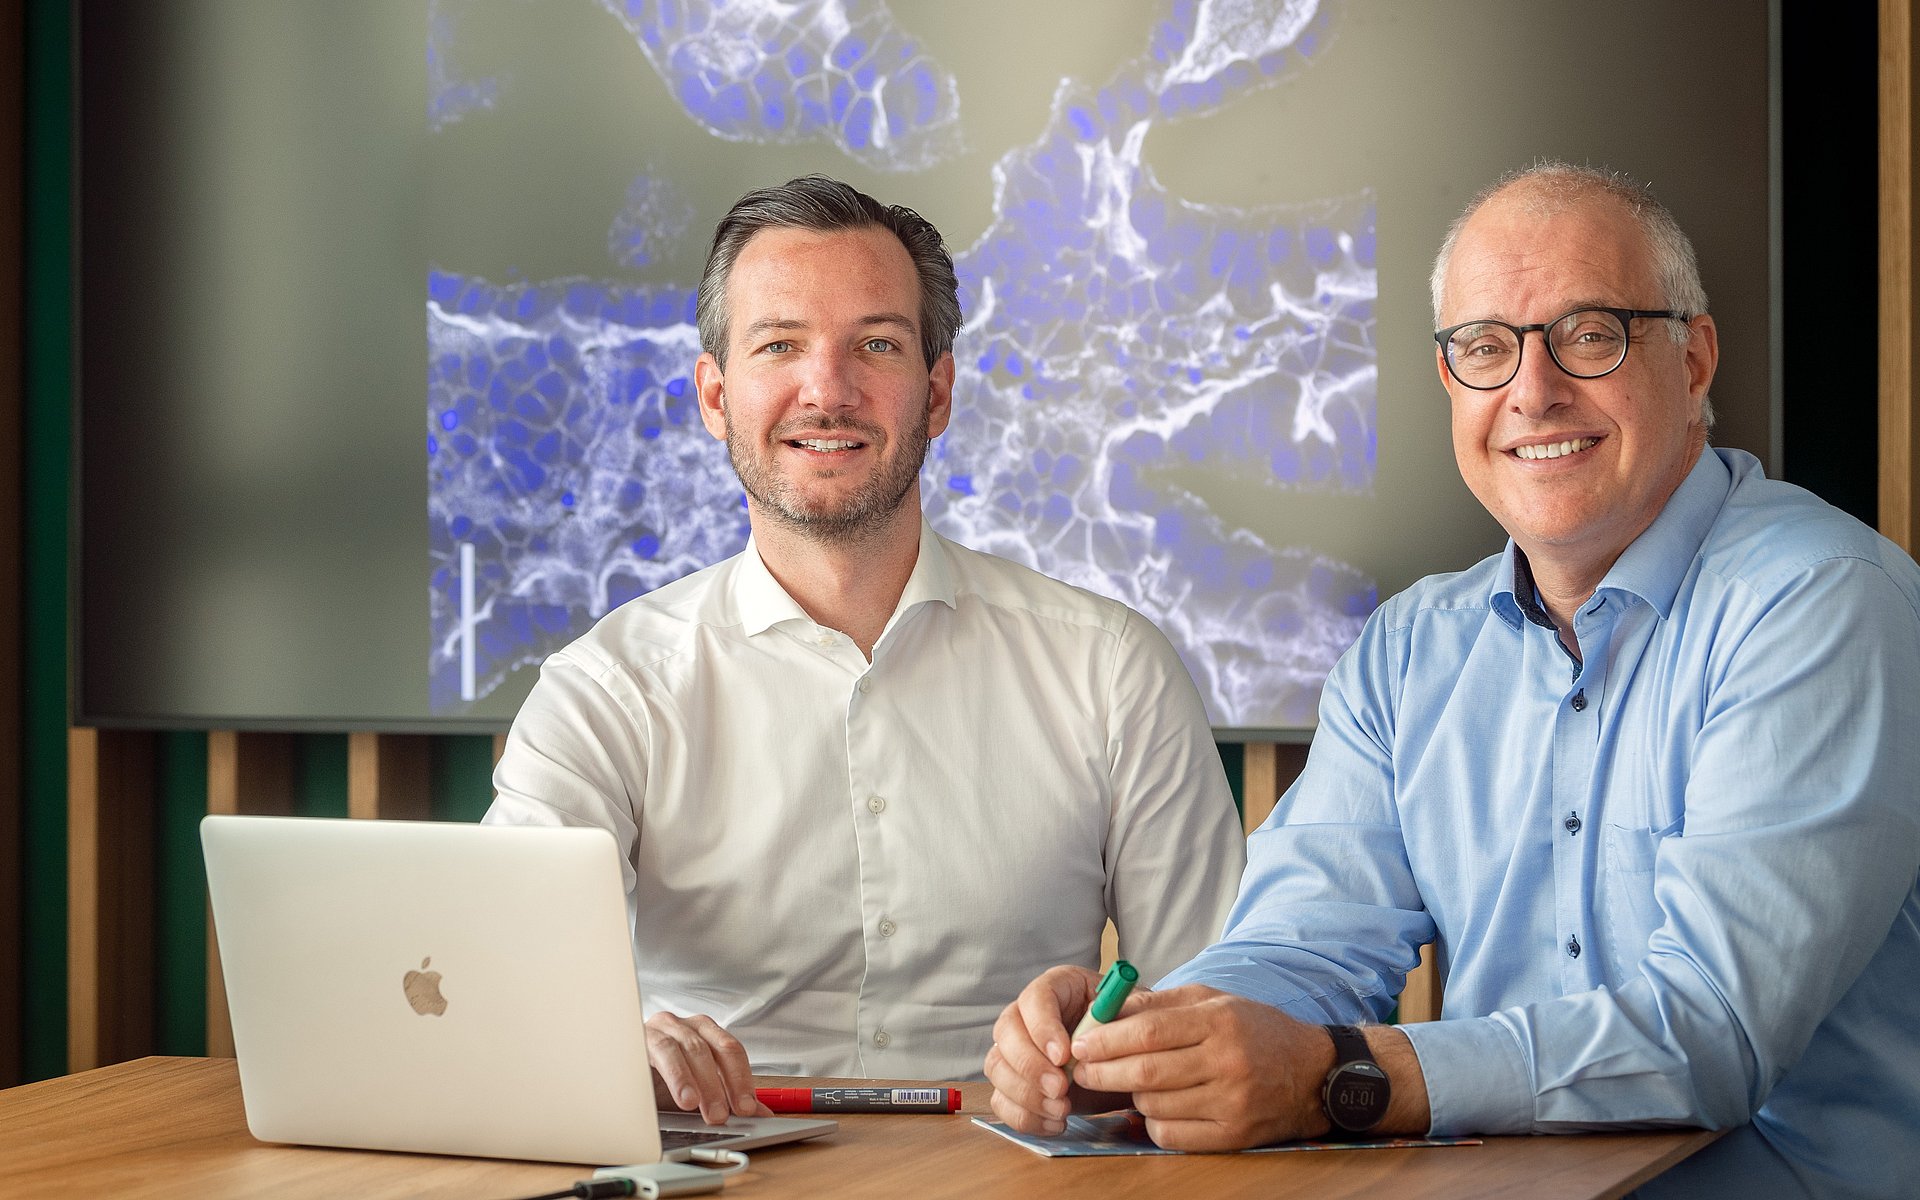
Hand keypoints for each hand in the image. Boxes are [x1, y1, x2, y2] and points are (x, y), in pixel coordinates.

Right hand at [645, 1012, 772, 1124]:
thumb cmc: (660, 1079)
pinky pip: (656, 1049)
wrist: (619, 1069)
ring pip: (685, 1048)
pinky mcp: (638, 1036)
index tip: (748, 1108)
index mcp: (706, 1033)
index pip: (731, 1050)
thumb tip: (763, 1116)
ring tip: (693, 1104)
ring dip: (691, 1078)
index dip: (741, 1080)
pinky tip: (672, 1090)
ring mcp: (661, 1028)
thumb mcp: (697, 1091)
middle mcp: (685, 1026)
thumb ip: (729, 1099)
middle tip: (720, 1115)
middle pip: (711, 1050)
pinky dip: (668, 1071)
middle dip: (718, 1085)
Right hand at [984, 965, 1129, 1134]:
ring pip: (997, 1067)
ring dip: (1026, 1095)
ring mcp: (1015, 1050)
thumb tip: (1103, 1025)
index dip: (1043, 1027)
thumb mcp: (1133, 1017)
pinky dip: (1025, 1117)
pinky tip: (1055, 1123)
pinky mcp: (1014, 1083)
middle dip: (1031, 1066)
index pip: (1035, 998)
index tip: (1064, 1056)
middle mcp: (1028, 1015)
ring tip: (1062, 1110)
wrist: (1126, 1062)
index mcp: (1058, 987)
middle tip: (1061, 1089)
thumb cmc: (1126, 1032)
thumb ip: (1120, 1017)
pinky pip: (1001, 1101)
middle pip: (1006, 1031)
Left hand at [1067, 985, 1332, 1150]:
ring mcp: (1231, 1103)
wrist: (1312, 1073)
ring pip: (1155, 1105)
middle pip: (1146, 1072)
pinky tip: (1153, 1108)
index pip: (1149, 1032)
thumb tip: (1108, 1009)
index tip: (1080, 1044)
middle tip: (1081, 1071)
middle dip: (1103, 1072)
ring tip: (1127, 1084)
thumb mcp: (1215, 1001)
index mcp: (1220, 1021)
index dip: (1107, 1040)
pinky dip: (1152, 1123)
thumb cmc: (1255, 1030)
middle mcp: (1227, 1062)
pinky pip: (1172, 1135)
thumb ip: (1161, 1002)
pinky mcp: (1233, 1136)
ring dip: (1130, 1097)